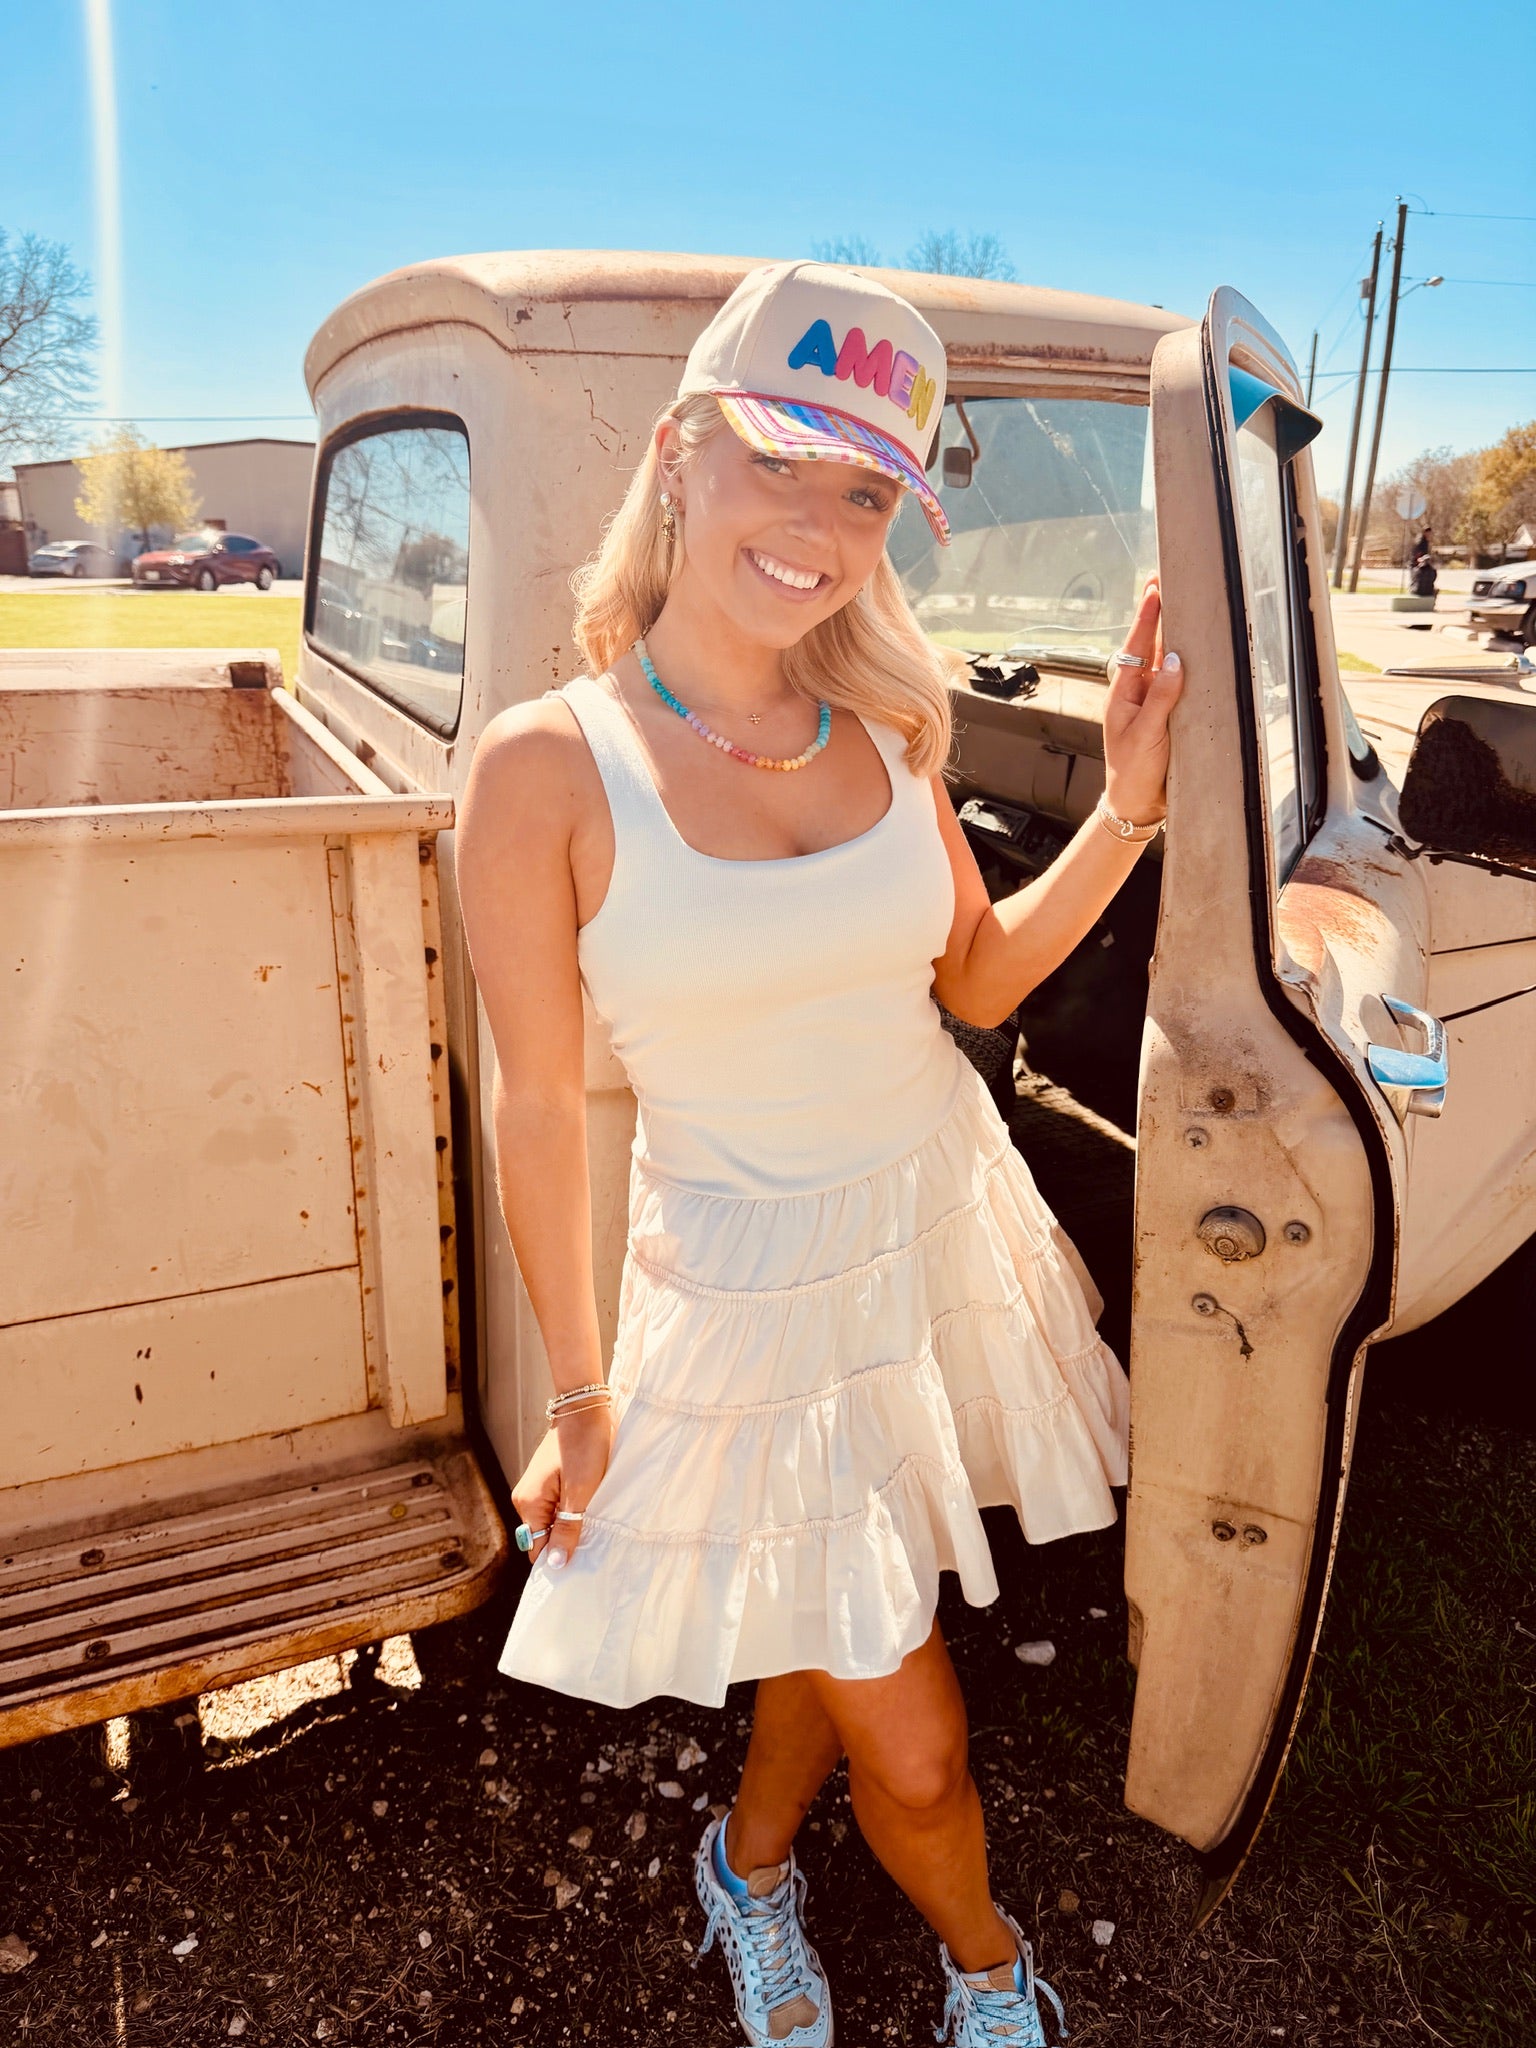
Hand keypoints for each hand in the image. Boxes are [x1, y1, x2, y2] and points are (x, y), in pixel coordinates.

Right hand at [510, 1404, 613, 1571]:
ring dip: (573, 1524)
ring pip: (554, 1523)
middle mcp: (526, 1498)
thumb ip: (567, 1529)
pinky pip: (558, 1508)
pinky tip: (591, 1505)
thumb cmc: (584, 1446)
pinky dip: (574, 1511)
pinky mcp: (548, 1482)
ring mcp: (536, 1490)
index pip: (537, 1549)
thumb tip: (554, 1564)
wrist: (585, 1409)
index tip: (584, 1561)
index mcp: (528, 1503)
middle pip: (545, 1537)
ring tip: (595, 1518)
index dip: (558, 1557)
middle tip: (595, 1538)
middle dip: (567, 1541)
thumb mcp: (581, 1492)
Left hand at [1102, 579, 1183, 825]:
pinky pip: (1178, 683)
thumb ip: (1160, 697)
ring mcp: (1154, 702)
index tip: (1154, 589)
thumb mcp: (1146, 734)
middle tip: (1163, 579)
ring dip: (1171, 633)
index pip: (1135, 648)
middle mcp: (1138, 692)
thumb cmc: (1133, 772)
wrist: (1137, 806)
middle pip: (1148, 646)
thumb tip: (1172, 659)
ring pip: (1164, 661)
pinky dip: (1186, 663)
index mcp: (1124, 693)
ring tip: (1181, 602)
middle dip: (1157, 614)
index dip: (1147, 618)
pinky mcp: (1169, 715)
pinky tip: (1194, 648)